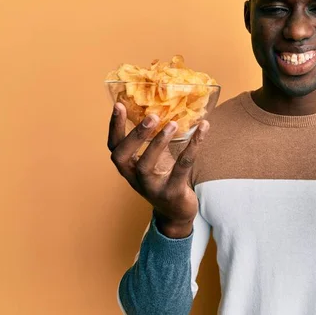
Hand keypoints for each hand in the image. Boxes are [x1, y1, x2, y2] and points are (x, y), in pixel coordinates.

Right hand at [107, 102, 208, 237]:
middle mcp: (134, 177)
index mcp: (128, 167)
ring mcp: (151, 187)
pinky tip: (201, 132)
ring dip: (158, 143)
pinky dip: (191, 149)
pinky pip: (181, 169)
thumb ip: (152, 138)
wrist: (176, 211)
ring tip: (173, 124)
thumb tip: (159, 106)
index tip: (119, 105)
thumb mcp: (154, 158)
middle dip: (134, 135)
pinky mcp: (171, 193)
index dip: (114, 126)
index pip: (114, 146)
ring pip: (146, 165)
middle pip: (122, 156)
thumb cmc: (164, 177)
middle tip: (151, 116)